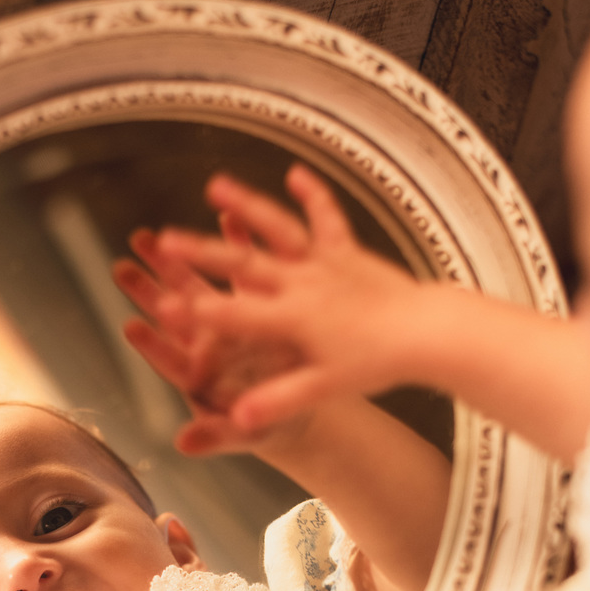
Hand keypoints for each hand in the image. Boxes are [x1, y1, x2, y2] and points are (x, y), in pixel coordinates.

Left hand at [114, 215, 310, 457]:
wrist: (295, 401)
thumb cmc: (265, 425)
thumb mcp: (244, 434)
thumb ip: (214, 436)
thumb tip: (183, 445)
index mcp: (201, 375)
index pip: (171, 360)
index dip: (153, 345)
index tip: (132, 327)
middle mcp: (207, 342)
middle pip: (172, 314)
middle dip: (146, 290)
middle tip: (121, 267)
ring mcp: (227, 319)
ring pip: (196, 285)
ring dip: (175, 260)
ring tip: (148, 237)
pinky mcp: (253, 301)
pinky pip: (243, 268)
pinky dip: (236, 242)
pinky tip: (226, 218)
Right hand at [121, 166, 439, 447]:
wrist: (429, 332)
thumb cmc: (377, 362)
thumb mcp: (324, 387)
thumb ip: (277, 400)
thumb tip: (237, 418)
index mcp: (292, 319)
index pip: (233, 315)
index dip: (194, 311)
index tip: (160, 305)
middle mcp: (302, 283)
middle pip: (242, 264)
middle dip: (198, 252)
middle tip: (163, 240)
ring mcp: (323, 262)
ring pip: (278, 228)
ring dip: (247, 205)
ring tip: (216, 186)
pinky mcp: (346, 251)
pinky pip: (326, 217)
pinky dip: (312, 193)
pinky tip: (294, 172)